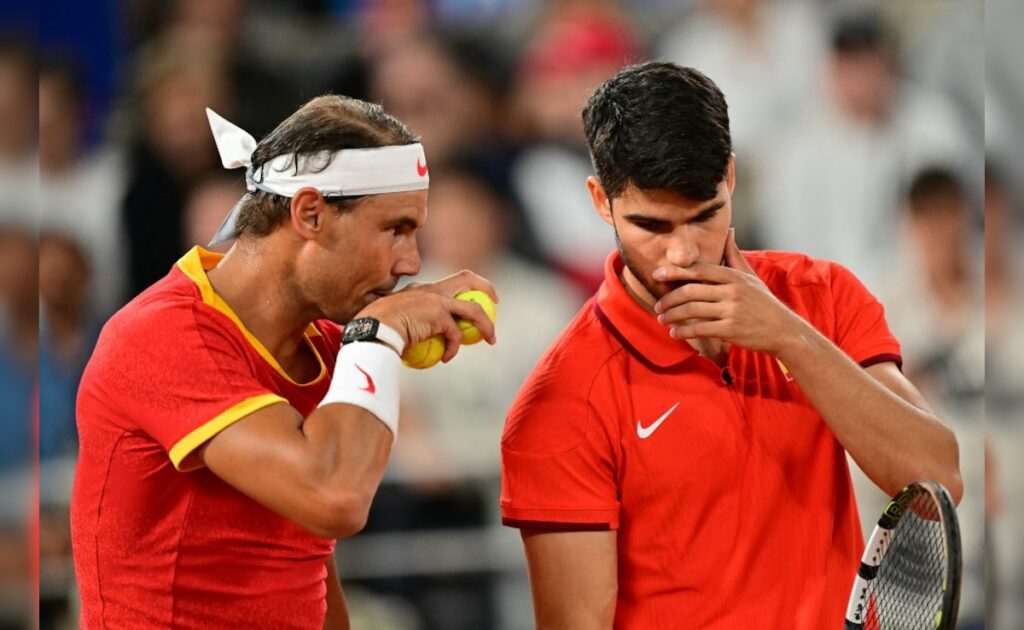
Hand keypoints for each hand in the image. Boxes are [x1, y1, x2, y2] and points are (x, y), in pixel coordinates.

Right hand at [357, 270, 497, 362]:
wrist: (372, 330)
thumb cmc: (374, 330)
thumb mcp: (391, 323)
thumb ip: (405, 326)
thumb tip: (411, 341)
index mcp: (418, 290)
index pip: (446, 284)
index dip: (462, 290)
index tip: (470, 301)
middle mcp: (429, 289)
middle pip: (467, 278)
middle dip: (486, 288)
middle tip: (495, 305)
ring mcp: (435, 300)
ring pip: (472, 309)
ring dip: (486, 325)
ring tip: (491, 339)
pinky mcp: (438, 314)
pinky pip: (455, 335)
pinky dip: (454, 348)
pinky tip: (447, 358)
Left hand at [652, 229, 807, 355]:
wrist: (784, 330)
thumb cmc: (764, 302)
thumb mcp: (751, 276)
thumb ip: (734, 255)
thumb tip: (728, 231)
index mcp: (733, 276)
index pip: (698, 270)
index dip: (675, 272)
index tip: (657, 275)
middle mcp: (732, 291)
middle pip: (690, 291)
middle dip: (669, 299)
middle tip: (658, 306)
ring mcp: (731, 311)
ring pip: (692, 311)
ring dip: (672, 316)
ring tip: (662, 319)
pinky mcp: (731, 330)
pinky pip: (700, 329)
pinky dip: (683, 332)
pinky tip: (675, 333)